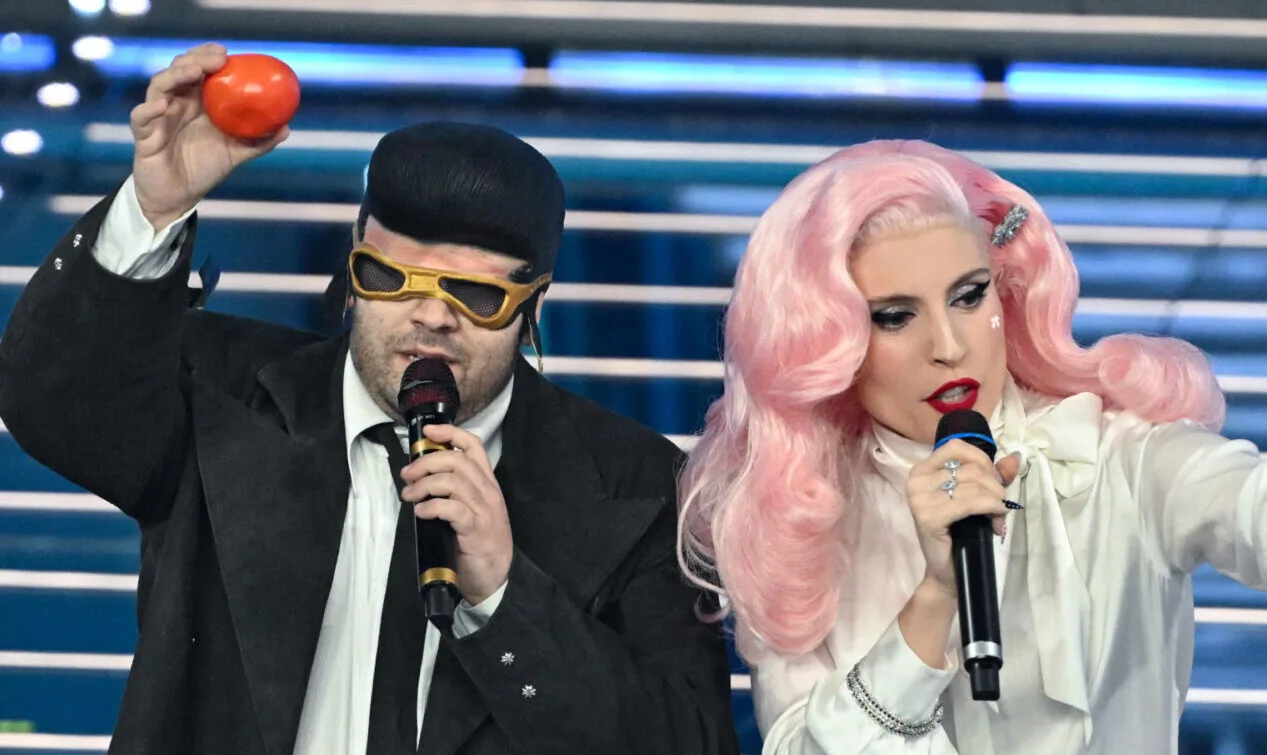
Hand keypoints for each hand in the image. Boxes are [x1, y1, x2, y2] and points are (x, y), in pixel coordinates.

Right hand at [130, 42, 288, 230]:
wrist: (178, 198)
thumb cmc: (204, 169)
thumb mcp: (236, 154)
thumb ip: (259, 141)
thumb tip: (286, 128)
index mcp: (196, 103)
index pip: (198, 70)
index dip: (207, 56)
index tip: (225, 53)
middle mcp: (176, 104)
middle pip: (179, 71)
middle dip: (196, 60)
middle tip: (216, 59)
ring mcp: (158, 117)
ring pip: (159, 87)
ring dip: (175, 76)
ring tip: (194, 72)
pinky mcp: (144, 135)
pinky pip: (140, 118)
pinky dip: (148, 110)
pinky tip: (162, 106)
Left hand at [399, 424, 512, 605]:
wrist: (496, 578)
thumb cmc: (480, 545)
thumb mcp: (474, 510)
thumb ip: (457, 492)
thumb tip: (423, 477)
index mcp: (488, 484)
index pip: (474, 446)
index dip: (450, 432)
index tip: (428, 432)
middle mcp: (488, 492)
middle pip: (456, 460)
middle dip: (425, 462)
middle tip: (407, 475)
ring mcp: (484, 510)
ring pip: (451, 481)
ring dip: (423, 485)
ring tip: (410, 496)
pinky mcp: (476, 529)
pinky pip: (451, 508)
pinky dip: (431, 506)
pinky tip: (421, 512)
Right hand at [905, 440, 1020, 598]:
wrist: (947, 571)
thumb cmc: (959, 532)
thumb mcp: (976, 497)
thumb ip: (993, 476)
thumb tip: (1015, 457)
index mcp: (922, 470)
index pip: (956, 447)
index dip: (982, 461)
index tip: (992, 482)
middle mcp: (916, 479)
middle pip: (970, 468)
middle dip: (994, 487)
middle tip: (999, 507)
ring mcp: (919, 498)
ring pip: (973, 485)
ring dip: (995, 501)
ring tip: (996, 518)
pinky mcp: (928, 517)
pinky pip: (970, 502)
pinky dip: (990, 508)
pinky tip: (995, 519)